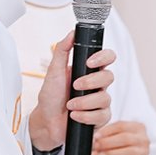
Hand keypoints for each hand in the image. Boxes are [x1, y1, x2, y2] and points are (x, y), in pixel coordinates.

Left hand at [29, 31, 115, 152]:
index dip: (103, 57)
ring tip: (70, 106)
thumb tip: (72, 32)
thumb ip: (62, 50)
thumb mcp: (53, 71)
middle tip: (75, 86)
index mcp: (89, 70)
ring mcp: (100, 102)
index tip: (89, 62)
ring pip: (105, 98)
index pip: (107, 57)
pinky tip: (75, 116)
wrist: (46, 122)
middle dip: (91, 82)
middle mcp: (97, 85)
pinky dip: (86, 116)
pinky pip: (102, 115)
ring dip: (85, 102)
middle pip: (110, 77)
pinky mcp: (100, 118)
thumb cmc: (50, 97)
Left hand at [92, 120, 149, 154]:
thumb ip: (107, 134)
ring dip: (111, 154)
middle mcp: (143, 140)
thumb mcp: (115, 137)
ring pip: (129, 153)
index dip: (107, 131)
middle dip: (108, 142)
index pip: (122, 126)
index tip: (96, 136)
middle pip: (126, 138)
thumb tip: (95, 137)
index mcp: (138, 128)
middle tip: (96, 146)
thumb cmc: (119, 148)